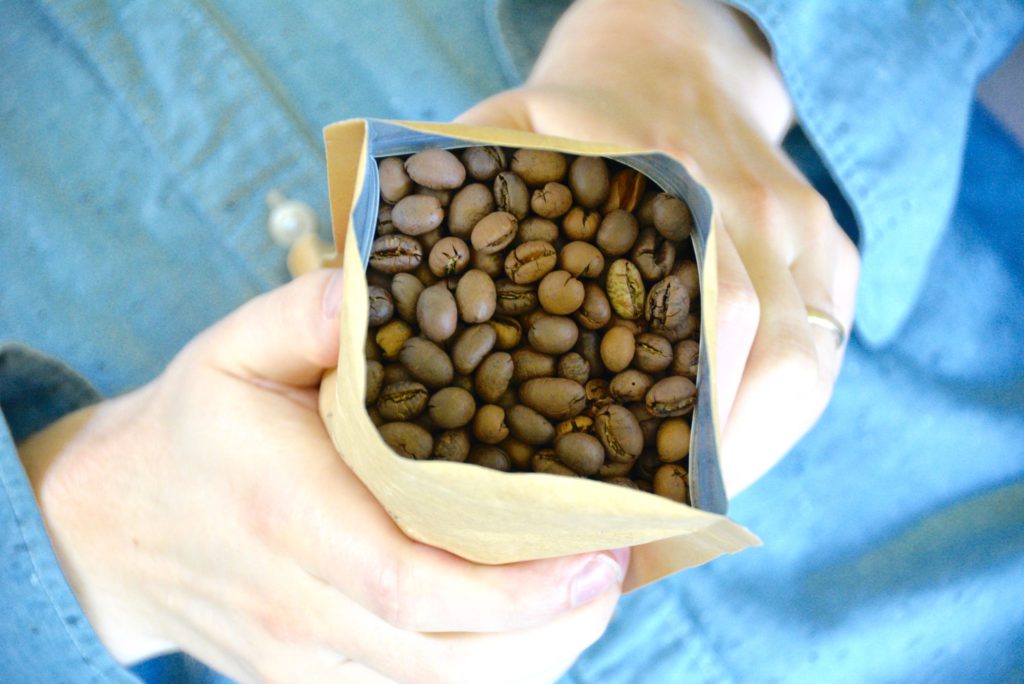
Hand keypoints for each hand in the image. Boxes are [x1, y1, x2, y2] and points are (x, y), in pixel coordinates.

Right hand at [19, 269, 627, 683]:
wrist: (113, 528)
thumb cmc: (192, 432)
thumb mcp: (233, 349)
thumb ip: (307, 314)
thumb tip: (380, 283)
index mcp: (288, 518)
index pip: (413, 582)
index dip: (518, 588)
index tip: (598, 554)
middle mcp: (298, 607)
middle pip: (447, 657)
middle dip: (553, 627)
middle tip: (617, 569)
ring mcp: (302, 661)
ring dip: (534, 656)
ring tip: (589, 598)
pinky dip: (487, 674)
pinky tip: (529, 632)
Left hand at [459, 0, 859, 495]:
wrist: (675, 53)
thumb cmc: (578, 109)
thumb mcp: (506, 130)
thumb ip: (454, 189)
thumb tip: (373, 272)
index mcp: (659, 175)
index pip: (692, 312)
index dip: (672, 412)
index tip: (627, 488)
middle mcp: (740, 200)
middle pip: (760, 346)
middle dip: (717, 454)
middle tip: (656, 521)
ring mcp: (796, 220)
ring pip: (805, 357)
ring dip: (757, 445)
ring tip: (697, 505)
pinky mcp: (829, 243)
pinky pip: (827, 342)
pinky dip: (785, 408)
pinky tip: (738, 449)